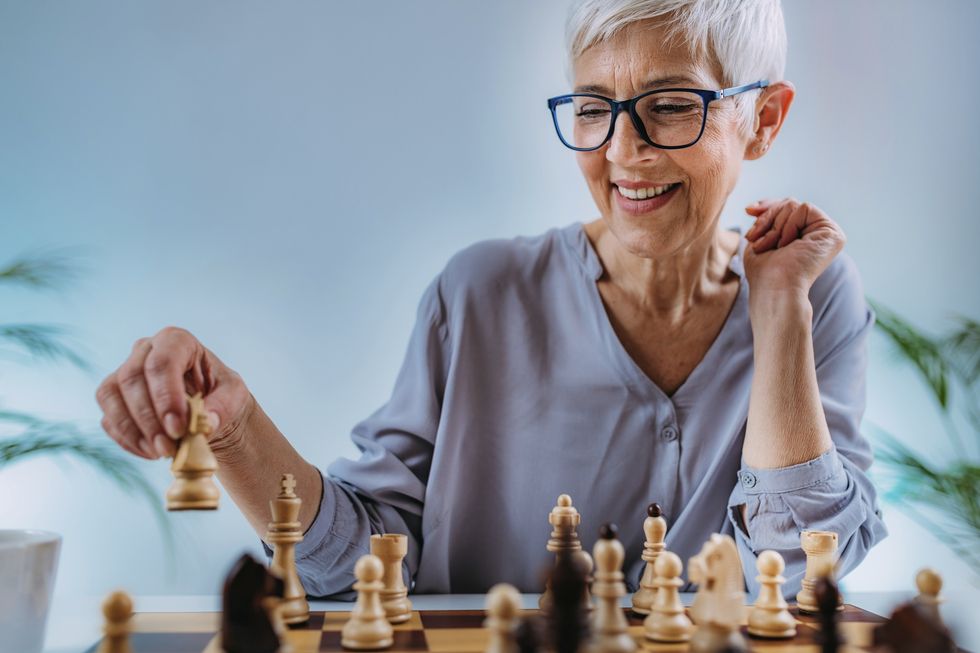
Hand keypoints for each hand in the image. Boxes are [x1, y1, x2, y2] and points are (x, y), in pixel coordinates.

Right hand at [95, 327, 251, 459]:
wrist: (209, 411)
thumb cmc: (222, 395)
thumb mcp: (235, 397)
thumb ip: (223, 407)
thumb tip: (206, 423)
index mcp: (177, 341)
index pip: (162, 361)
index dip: (166, 396)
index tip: (178, 428)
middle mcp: (145, 350)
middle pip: (131, 377)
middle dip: (148, 418)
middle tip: (168, 447)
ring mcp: (124, 372)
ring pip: (111, 395)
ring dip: (133, 430)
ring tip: (160, 452)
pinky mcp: (114, 399)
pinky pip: (108, 418)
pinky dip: (127, 440)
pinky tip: (151, 453)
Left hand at [743, 197, 845, 296]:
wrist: (774, 288)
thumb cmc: (764, 272)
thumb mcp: (758, 241)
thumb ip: (763, 222)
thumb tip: (752, 208)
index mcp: (802, 237)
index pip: (785, 209)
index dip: (767, 207)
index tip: (748, 210)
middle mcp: (817, 234)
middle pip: (788, 204)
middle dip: (767, 217)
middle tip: (754, 237)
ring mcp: (826, 234)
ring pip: (793, 205)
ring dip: (774, 226)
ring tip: (771, 247)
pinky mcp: (833, 233)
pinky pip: (804, 208)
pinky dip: (788, 225)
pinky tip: (787, 245)